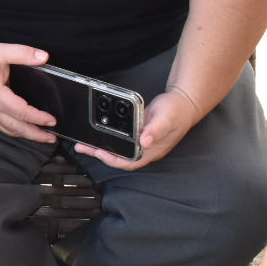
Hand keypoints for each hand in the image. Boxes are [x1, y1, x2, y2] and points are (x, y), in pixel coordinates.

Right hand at [0, 41, 57, 142]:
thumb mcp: (1, 51)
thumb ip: (23, 53)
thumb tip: (43, 57)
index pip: (22, 112)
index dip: (39, 118)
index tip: (52, 120)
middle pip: (17, 128)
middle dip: (36, 135)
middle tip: (52, 138)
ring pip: (9, 130)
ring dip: (27, 136)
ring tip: (42, 137)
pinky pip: (2, 127)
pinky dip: (15, 131)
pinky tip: (23, 130)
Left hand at [75, 87, 201, 170]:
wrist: (183, 103)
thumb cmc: (177, 112)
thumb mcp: (166, 119)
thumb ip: (155, 130)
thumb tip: (144, 141)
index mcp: (152, 150)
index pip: (131, 162)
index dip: (114, 161)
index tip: (100, 153)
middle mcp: (146, 149)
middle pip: (120, 157)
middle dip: (100, 154)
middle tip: (83, 148)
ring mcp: (141, 141)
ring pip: (118, 149)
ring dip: (101, 146)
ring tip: (84, 143)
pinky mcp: (138, 132)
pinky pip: (121, 139)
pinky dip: (109, 137)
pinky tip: (99, 132)